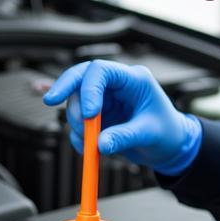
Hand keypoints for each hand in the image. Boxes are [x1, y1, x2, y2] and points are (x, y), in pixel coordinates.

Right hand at [43, 60, 201, 175]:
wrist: (170, 147)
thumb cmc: (168, 133)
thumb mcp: (149, 135)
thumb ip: (124, 137)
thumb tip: (100, 144)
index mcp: (133, 79)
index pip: (102, 71)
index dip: (89, 88)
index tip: (87, 115)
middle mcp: (116, 85)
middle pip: (81, 76)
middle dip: (65, 87)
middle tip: (50, 100)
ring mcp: (105, 99)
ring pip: (76, 100)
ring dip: (75, 122)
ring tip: (89, 145)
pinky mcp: (98, 115)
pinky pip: (78, 121)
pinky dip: (77, 136)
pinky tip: (88, 149)